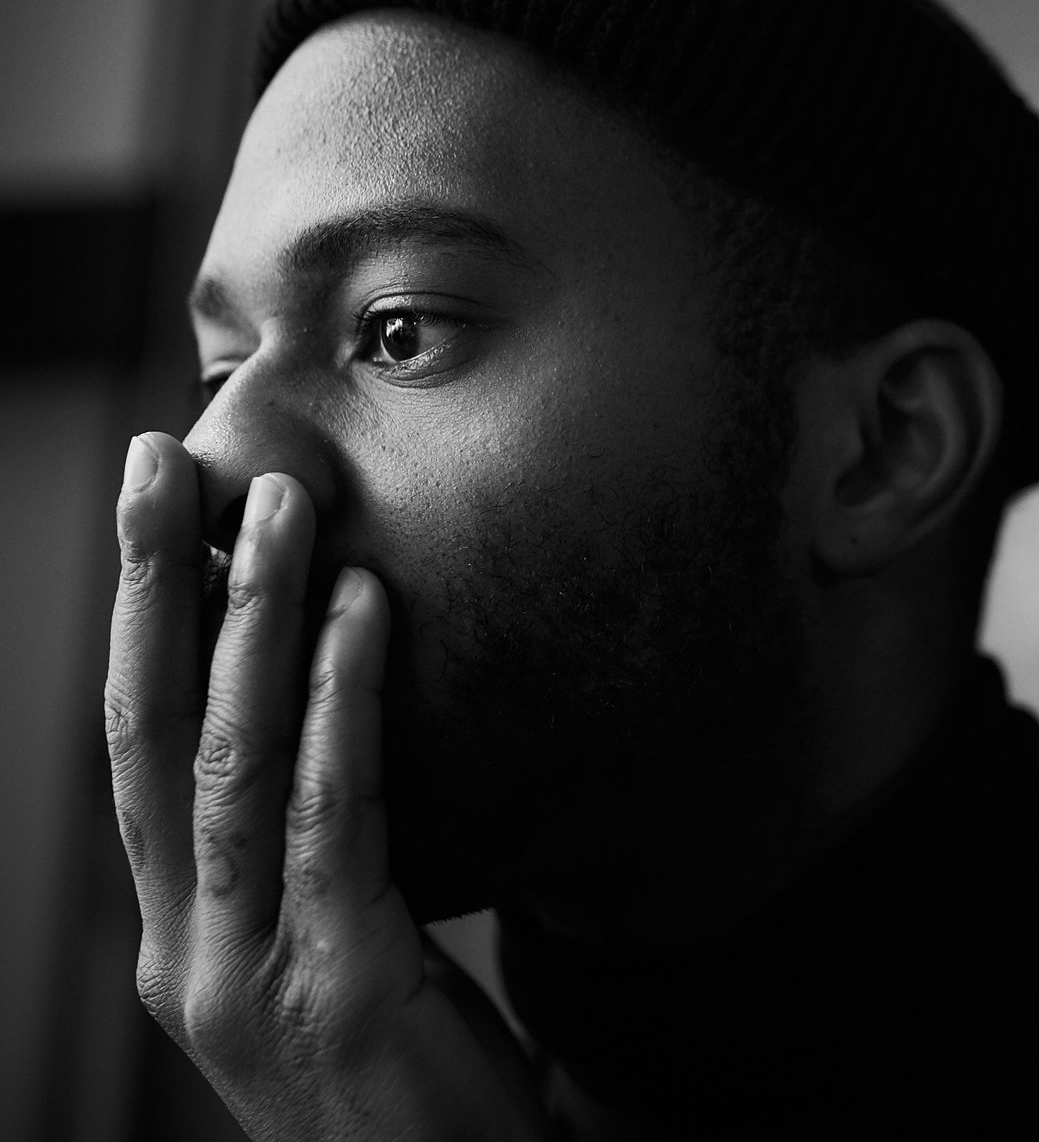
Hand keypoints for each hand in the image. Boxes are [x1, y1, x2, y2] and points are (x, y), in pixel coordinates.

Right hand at [106, 432, 553, 1140]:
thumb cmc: (404, 1078)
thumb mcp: (331, 960)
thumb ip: (309, 862)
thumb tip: (329, 726)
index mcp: (182, 932)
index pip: (137, 749)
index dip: (134, 626)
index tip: (149, 511)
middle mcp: (187, 947)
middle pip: (148, 732)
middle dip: (149, 589)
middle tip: (160, 460)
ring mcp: (248, 969)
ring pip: (230, 758)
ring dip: (250, 618)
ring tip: (279, 504)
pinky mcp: (337, 982)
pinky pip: (333, 812)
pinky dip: (344, 700)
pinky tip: (363, 610)